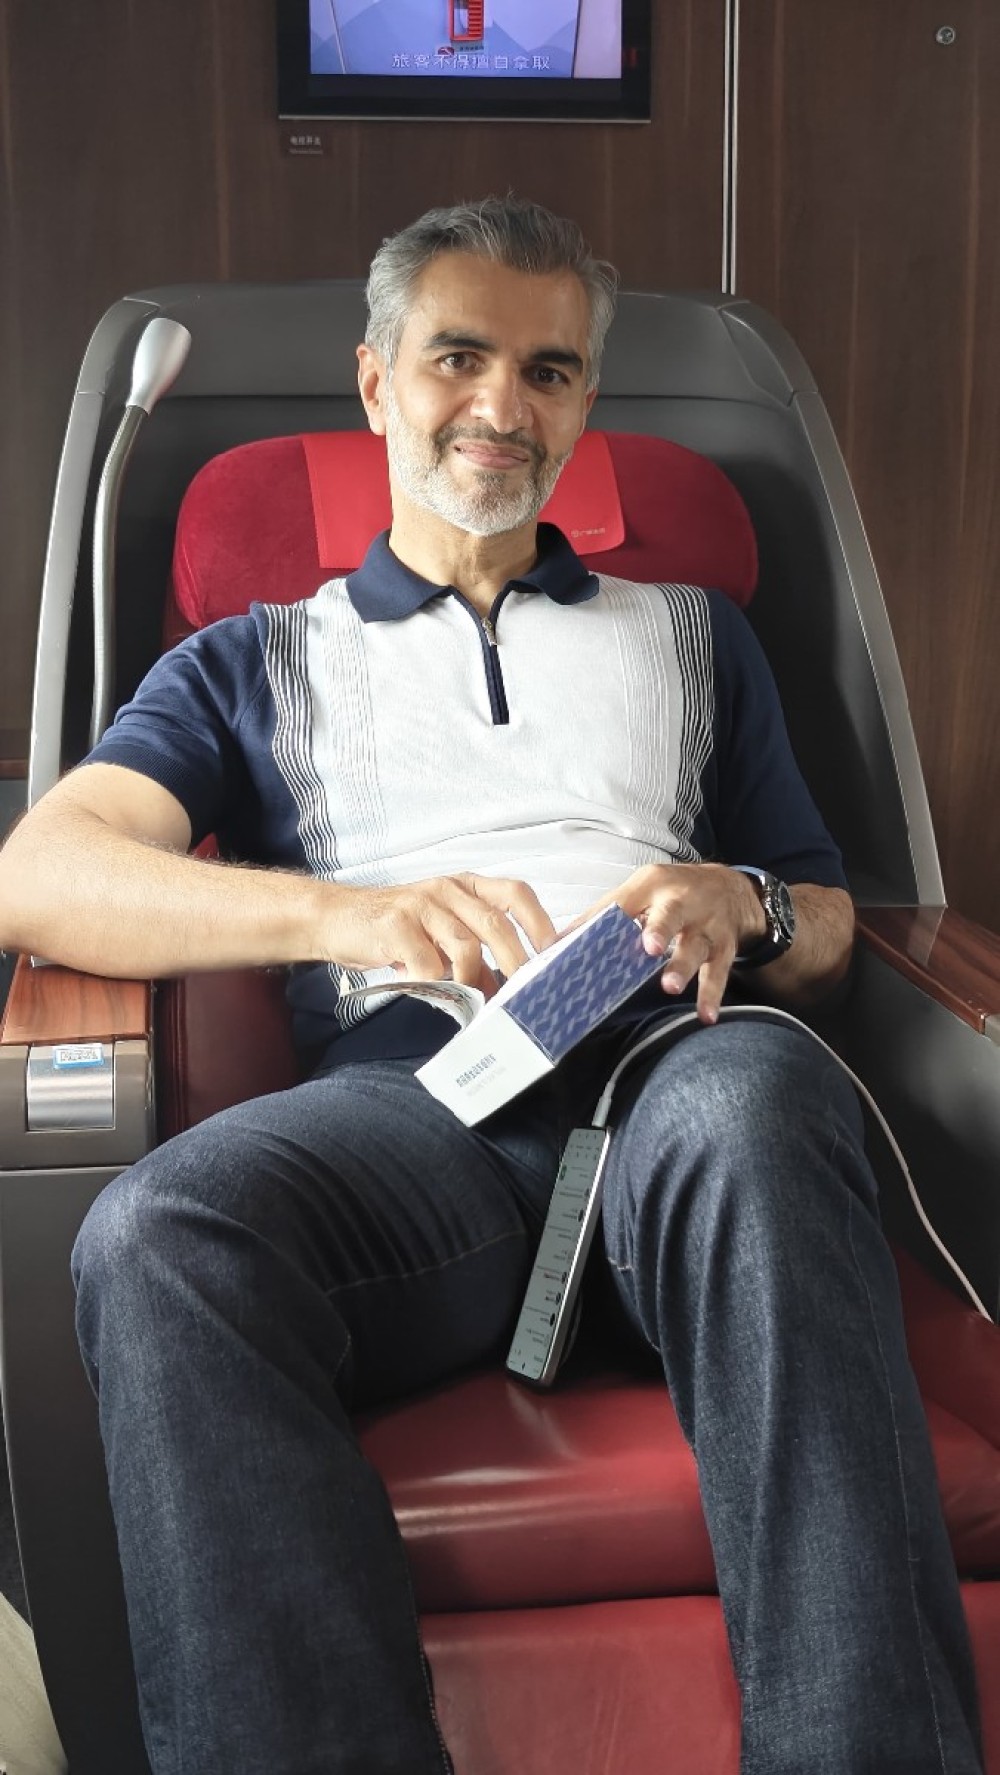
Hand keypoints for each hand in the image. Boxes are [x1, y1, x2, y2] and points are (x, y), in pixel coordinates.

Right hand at [319, 873, 557, 995]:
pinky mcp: (395, 924)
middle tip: (522, 992)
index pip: (516, 894)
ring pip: (465, 946)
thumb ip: (472, 955)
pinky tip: (426, 987)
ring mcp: (420, 904)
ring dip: (472, 980)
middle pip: (496, 924)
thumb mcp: (438, 934)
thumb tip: (504, 991)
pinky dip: (434, 983)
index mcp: (465, 886)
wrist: (335, 918)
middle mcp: (447, 889)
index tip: (553, 953)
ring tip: (468, 998)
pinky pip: (427, 962)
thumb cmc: (395, 930)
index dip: (539, 922)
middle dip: (515, 962)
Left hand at [584, 863, 765, 1024]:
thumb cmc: (674, 891)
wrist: (732, 888)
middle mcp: (683, 901)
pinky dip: (712, 995)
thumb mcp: (641, 889)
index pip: (623, 903)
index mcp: (653, 885)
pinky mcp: (723, 947)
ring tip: (671, 986)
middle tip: (649, 948)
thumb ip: (604, 913)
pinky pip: (718, 972)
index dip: (602, 920)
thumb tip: (558, 942)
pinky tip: (706, 1016)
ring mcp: (706, 925)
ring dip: (682, 966)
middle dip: (660, 930)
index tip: (579, 942)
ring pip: (695, 946)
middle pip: (671, 915)